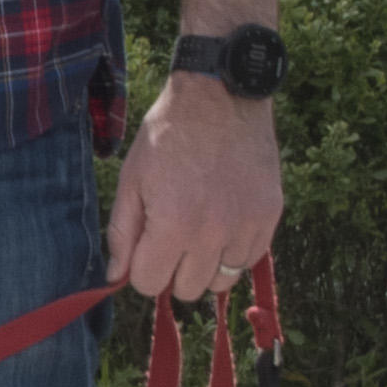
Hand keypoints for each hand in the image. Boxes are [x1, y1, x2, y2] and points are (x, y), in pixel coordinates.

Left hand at [108, 78, 282, 302]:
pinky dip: (234, 250)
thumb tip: (116, 277)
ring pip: (221, 282)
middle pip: (187, 291)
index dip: (142, 268)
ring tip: (199, 229)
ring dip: (205, 264)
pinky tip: (223, 222)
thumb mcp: (132, 179)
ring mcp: (247, 226)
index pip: (150, 285)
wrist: (221, 95)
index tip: (146, 246)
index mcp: (174, 225)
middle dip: (172, 270)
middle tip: (172, 236)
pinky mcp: (270, 215)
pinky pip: (249, 259)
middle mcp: (214, 233)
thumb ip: (122, 234)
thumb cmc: (169, 135)